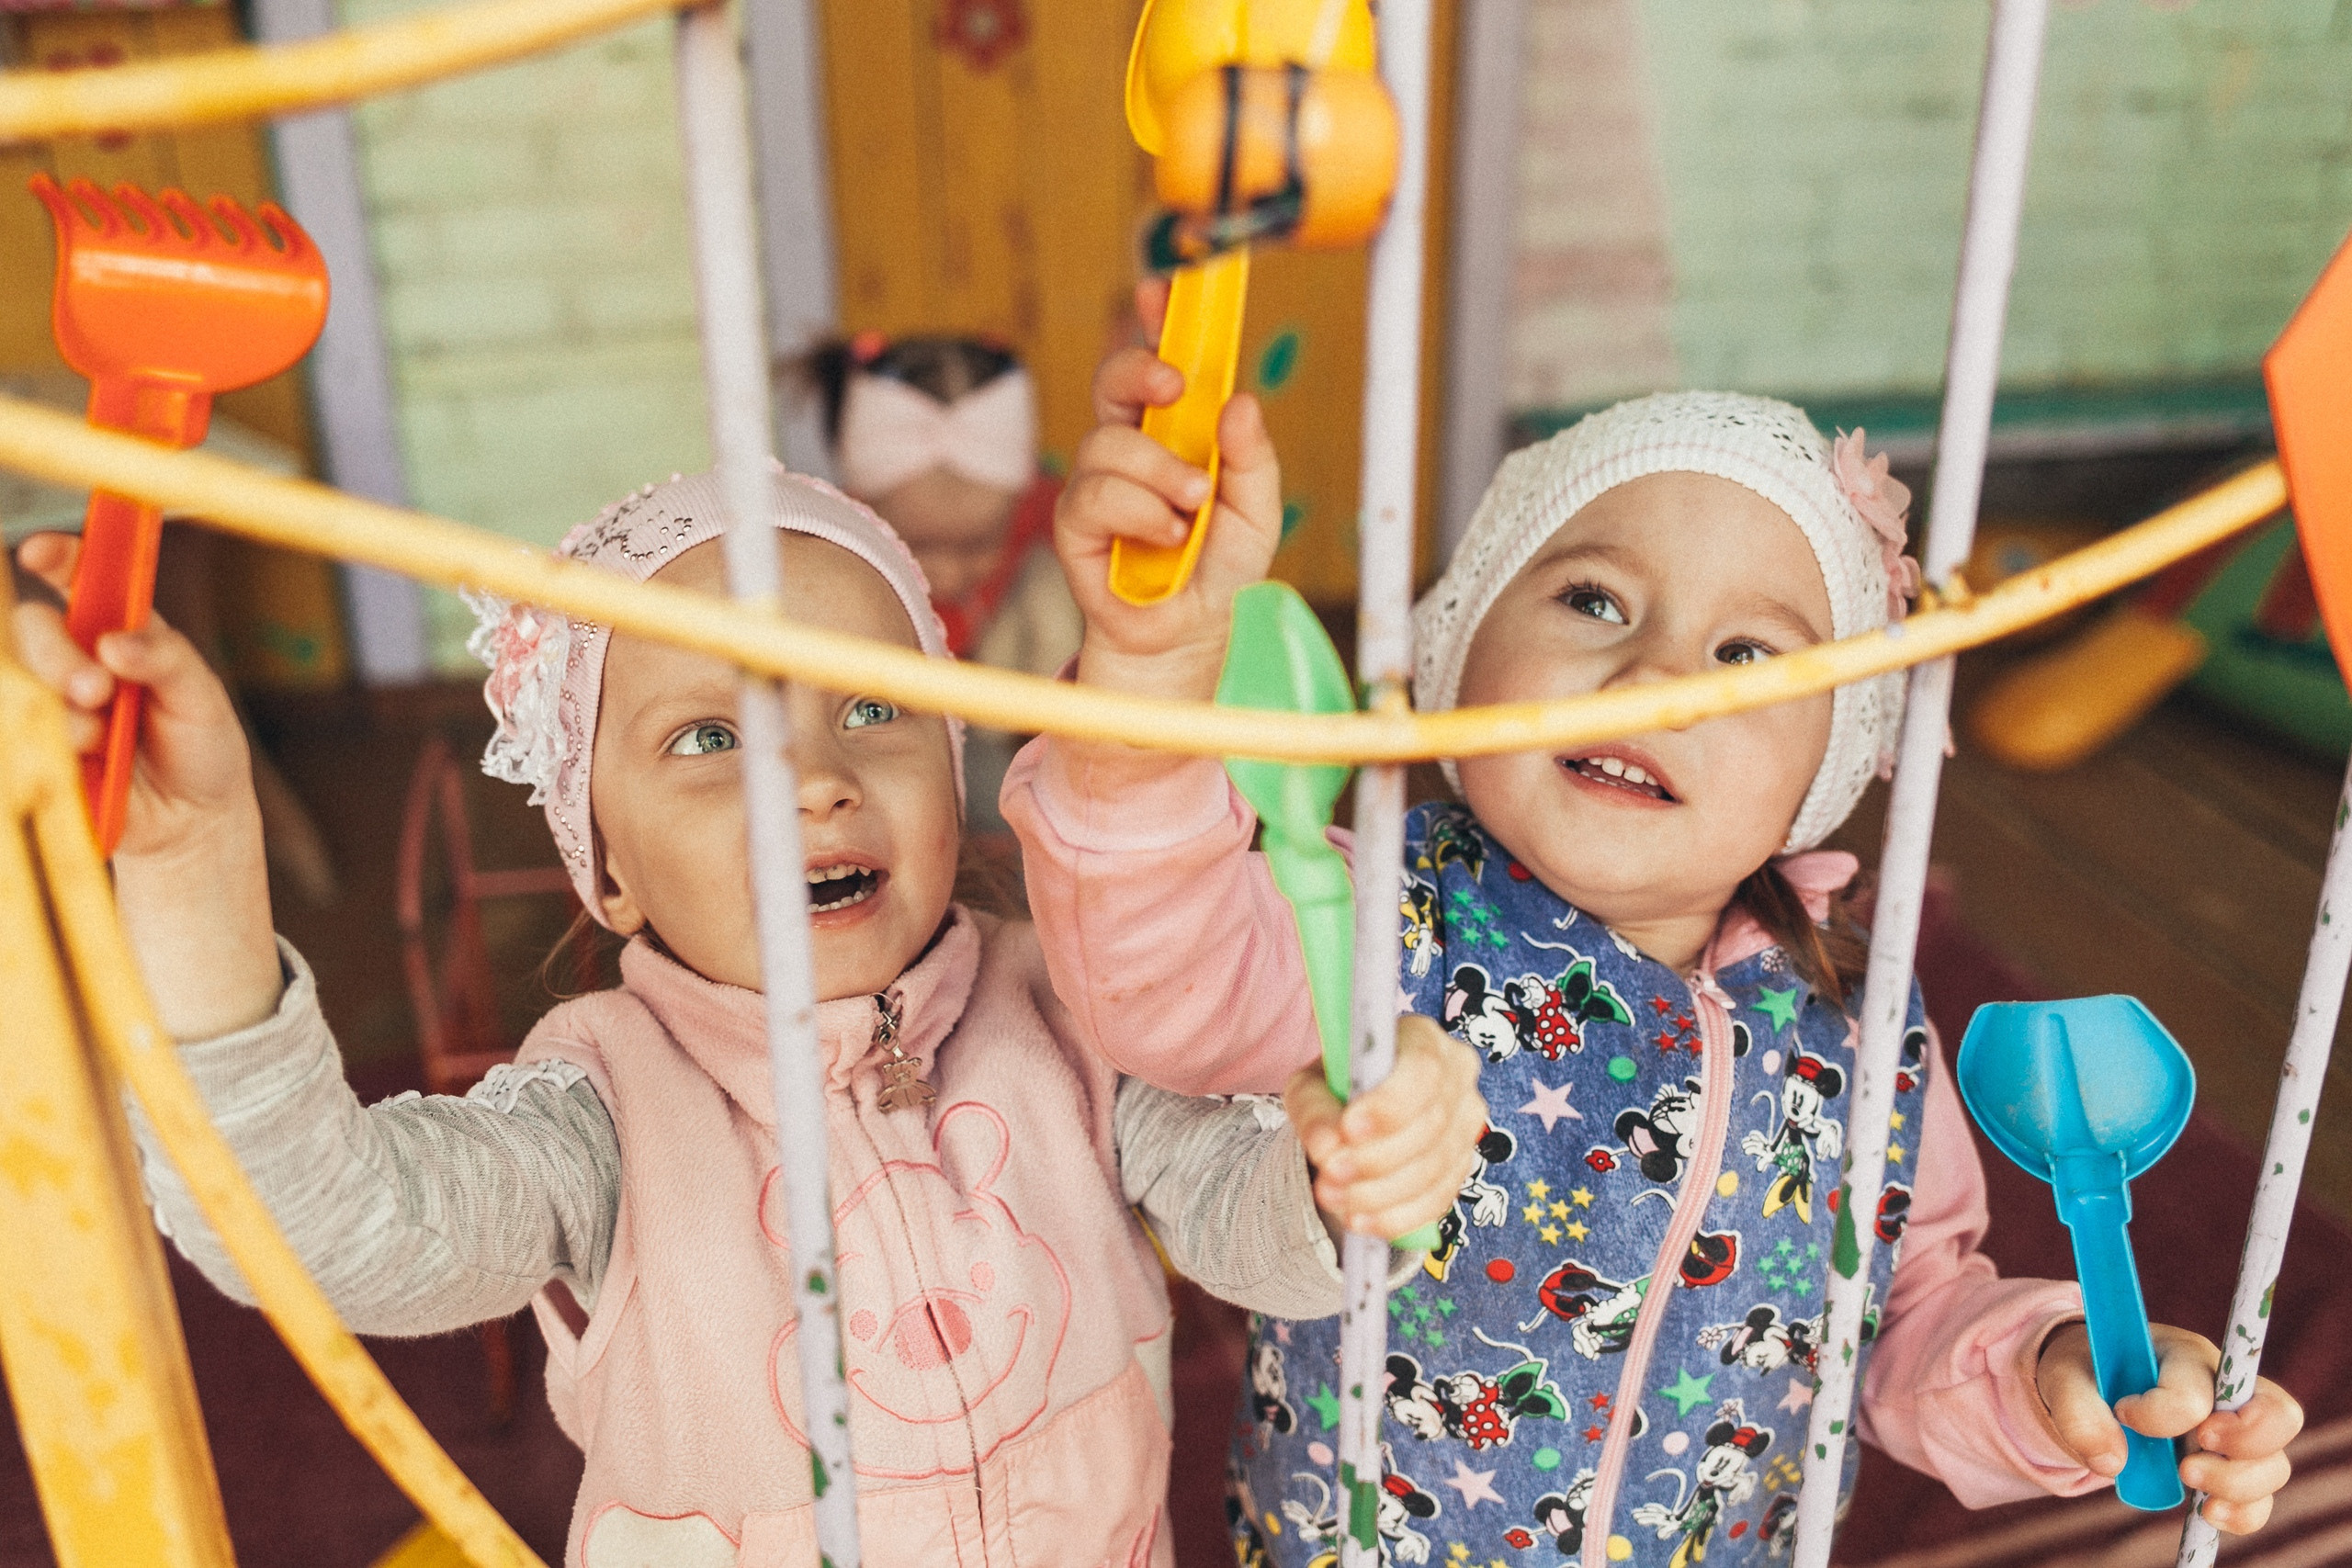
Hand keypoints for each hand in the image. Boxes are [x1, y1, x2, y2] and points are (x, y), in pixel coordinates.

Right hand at [12, 533, 279, 1037]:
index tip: (44, 552)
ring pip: (25, 682)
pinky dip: (53, 745)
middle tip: (97, 689)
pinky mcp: (40, 744)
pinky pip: (19, 729)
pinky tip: (87, 761)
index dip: (61, 558)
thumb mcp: (204, 699)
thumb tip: (115, 642)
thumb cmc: (204, 749)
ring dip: (65, 712)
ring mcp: (56, 702)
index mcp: (122, 633)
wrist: (194, 822)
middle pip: (36, 629)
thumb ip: (168, 660)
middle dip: (60, 656)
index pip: (83, 580)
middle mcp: (81, 660)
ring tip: (107, 741)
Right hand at [1056, 280, 1285, 710]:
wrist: (1189, 632)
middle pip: (1112, 380)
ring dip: (1159, 472)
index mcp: (1172, 430)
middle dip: (1138, 370)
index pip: (1158, 364)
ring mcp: (1097, 483)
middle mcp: (1129, 447)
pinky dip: (1141, 512)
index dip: (1156, 323)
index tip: (1162, 291)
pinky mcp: (1074, 524)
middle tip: (1174, 388)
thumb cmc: (1217, 566)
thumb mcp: (1257, 511)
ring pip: (1109, 442)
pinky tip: (1165, 536)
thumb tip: (1240, 401)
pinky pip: (1097, 495)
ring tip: (1191, 507)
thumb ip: (1253, 459)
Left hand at [1286, 1014, 1485, 1241]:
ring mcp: (1467, 1125)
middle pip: (1429, 1126)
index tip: (1349, 1129)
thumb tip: (1328, 1147)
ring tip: (1332, 1195)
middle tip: (1331, 1172)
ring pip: (1433, 1169)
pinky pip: (1437, 1200)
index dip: (1390, 1105)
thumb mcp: (1310, 1088)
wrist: (1355, 1117)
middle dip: (1375, 1158)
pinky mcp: (1463, 1165)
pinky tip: (1360, 1219)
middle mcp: (1458, 1077)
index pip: (1423, 1070)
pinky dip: (1396, 1216)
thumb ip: (1315, 1111)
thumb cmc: (1337, 1090)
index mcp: (1423, 1039)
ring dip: (1378, 1192)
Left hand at [2037, 1322, 2302, 1533]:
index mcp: (2184, 1355)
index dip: (2160, 1414)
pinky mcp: (2231, 1468)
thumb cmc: (2085, 1374)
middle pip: (2278, 1414)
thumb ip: (2077, 1413)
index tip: (2123, 1413)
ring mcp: (2235, 1432)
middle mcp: (2225, 1390)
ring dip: (2236, 1484)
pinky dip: (2242, 1514)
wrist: (2091, 1388)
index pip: (2196, 1389)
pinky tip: (2209, 1514)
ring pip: (2273, 1463)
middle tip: (2188, 1459)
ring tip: (2187, 1480)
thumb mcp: (2064, 1379)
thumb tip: (2111, 1463)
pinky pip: (2260, 1500)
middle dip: (2243, 1443)